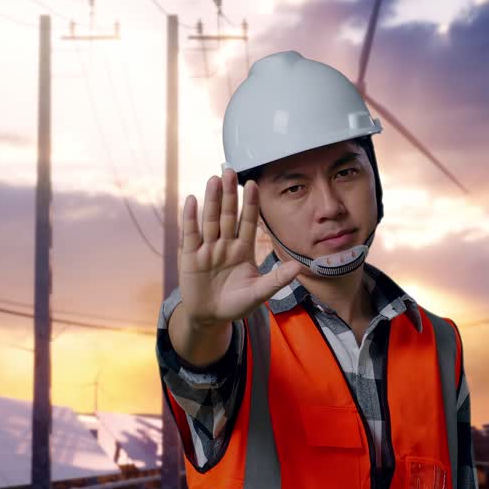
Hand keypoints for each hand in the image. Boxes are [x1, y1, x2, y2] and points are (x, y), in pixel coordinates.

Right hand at [179, 168, 304, 327]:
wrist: (210, 317)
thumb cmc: (236, 304)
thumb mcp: (258, 294)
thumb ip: (276, 280)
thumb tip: (298, 267)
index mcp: (243, 250)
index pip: (248, 222)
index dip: (250, 204)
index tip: (254, 184)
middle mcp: (225, 244)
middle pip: (227, 215)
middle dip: (229, 194)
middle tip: (231, 171)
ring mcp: (207, 249)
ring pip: (210, 220)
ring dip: (211, 200)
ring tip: (214, 179)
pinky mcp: (190, 257)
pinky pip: (190, 234)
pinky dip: (190, 218)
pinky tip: (192, 200)